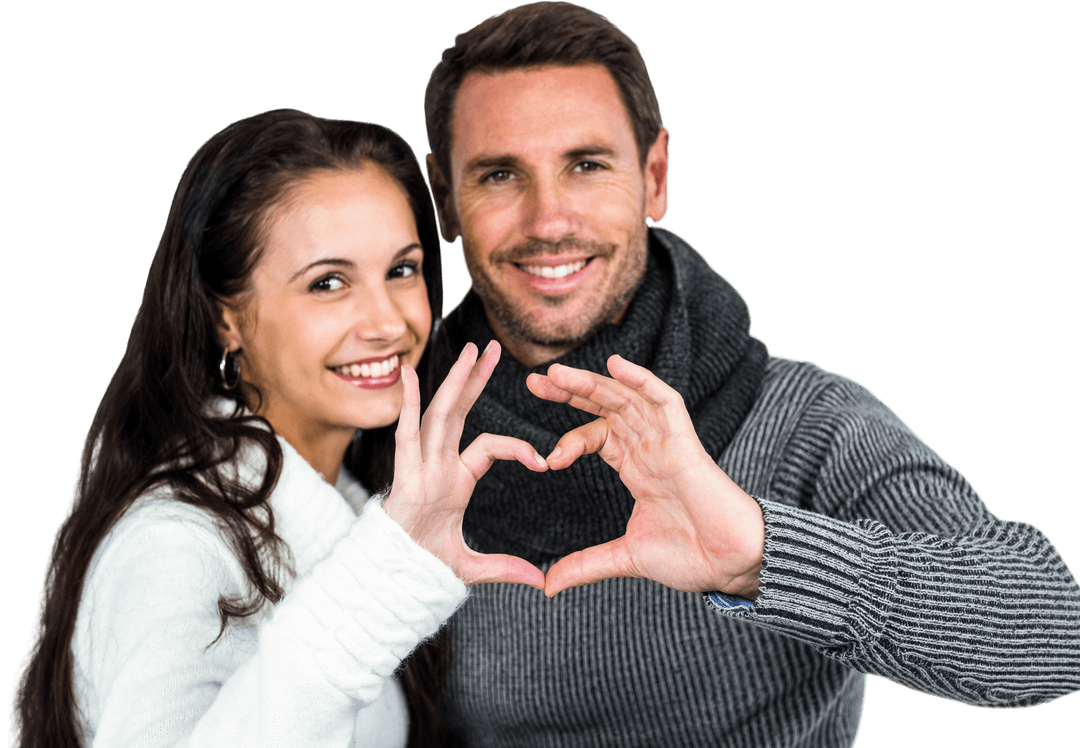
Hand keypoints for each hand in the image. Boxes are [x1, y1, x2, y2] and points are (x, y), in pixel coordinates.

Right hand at [383, 341, 547, 588]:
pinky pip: (405, 434)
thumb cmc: (422, 568)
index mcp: (454, 479)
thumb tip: (540, 581)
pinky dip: (405, 403)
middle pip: (458, 412)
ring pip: (437, 414)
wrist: (391, 582)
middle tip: (490, 346)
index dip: (516, 448)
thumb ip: (505, 568)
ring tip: (469, 349)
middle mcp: (436, 465)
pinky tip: (407, 373)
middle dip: (474, 379)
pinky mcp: (403, 476)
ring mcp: (419, 467)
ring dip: (453, 380)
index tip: (542, 462)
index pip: (488, 447)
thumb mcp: (472, 567)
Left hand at [526, 355, 763, 597]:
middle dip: (571, 393)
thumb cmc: (690, 556)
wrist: (728, 563)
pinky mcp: (685, 441)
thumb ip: (586, 564)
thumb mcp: (625, 557)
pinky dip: (642, 381)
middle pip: (606, 408)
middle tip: (535, 381)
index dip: (568, 439)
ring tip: (559, 373)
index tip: (546, 460)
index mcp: (636, 467)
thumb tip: (548, 584)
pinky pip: (665, 401)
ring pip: (627, 399)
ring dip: (593, 384)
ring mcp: (667, 441)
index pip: (596, 436)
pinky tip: (616, 365)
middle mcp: (649, 447)